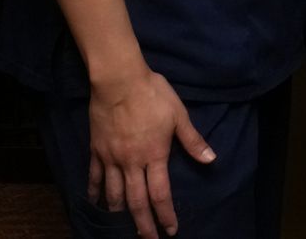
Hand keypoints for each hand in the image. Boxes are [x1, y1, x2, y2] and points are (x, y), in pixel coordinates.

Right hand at [87, 68, 215, 238]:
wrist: (119, 81)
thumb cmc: (153, 95)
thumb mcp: (179, 115)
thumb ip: (193, 140)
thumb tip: (211, 159)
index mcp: (154, 156)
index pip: (161, 194)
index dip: (165, 215)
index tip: (170, 230)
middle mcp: (131, 163)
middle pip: (136, 201)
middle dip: (143, 224)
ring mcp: (111, 158)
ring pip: (113, 194)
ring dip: (119, 214)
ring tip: (123, 227)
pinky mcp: (96, 150)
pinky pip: (94, 177)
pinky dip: (95, 192)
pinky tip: (95, 202)